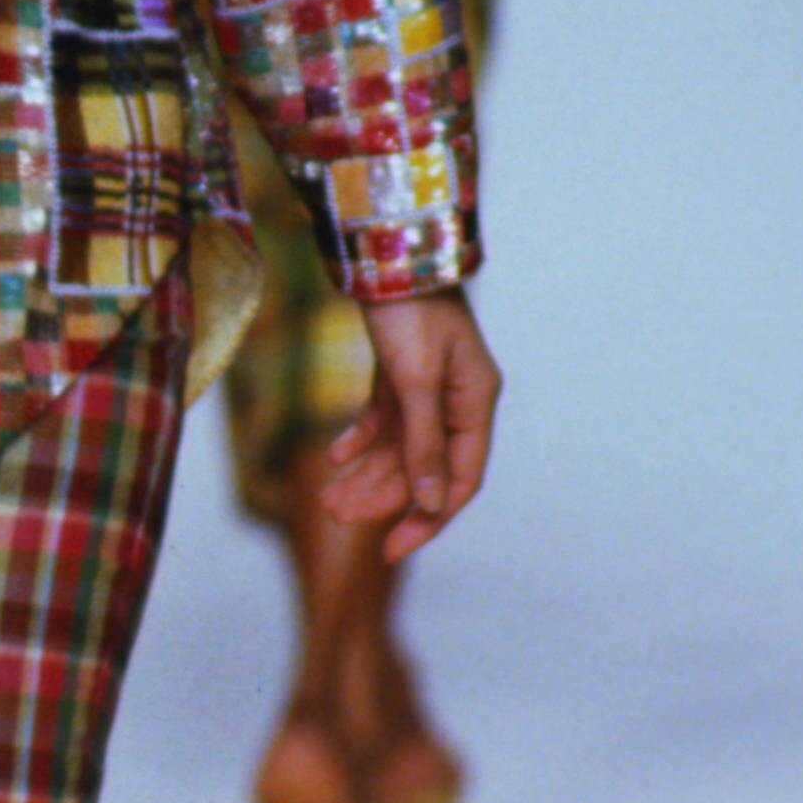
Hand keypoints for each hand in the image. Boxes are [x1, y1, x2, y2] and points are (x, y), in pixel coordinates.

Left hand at [321, 291, 500, 560]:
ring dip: (365, 474)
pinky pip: (382, 420)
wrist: (386, 252)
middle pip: (422, 468)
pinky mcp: (399, 372)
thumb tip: (429, 503)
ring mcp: (428, 386)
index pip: (459, 480)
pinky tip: (335, 457)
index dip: (426, 519)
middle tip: (336, 517)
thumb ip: (423, 443)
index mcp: (475, 404)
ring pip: (398, 447)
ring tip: (327, 498)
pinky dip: (359, 439)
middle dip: (381, 497)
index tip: (391, 550)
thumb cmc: (409, 313)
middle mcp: (456, 400)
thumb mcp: (414, 382)